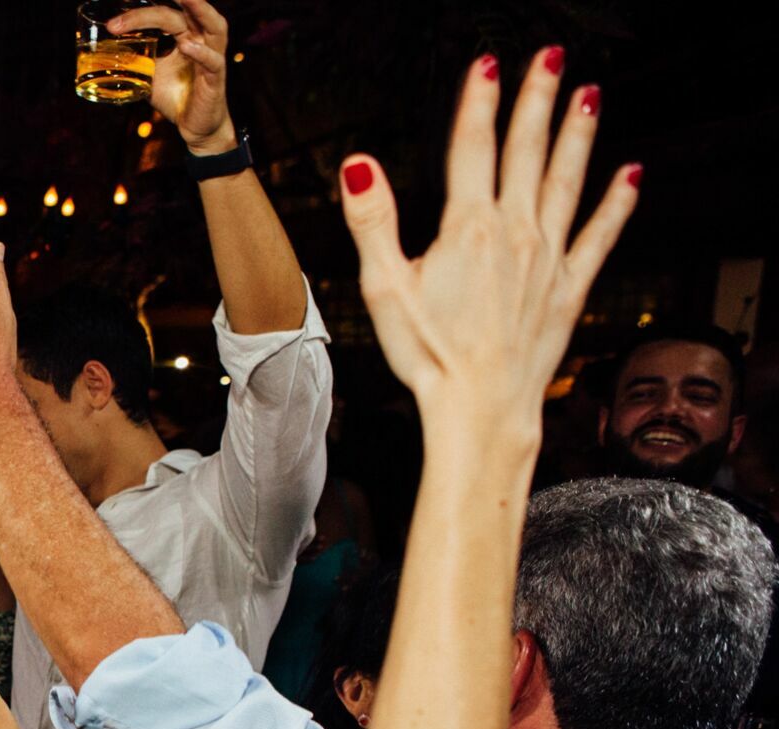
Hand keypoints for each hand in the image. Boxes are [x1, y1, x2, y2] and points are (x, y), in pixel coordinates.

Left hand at [111, 0, 235, 152]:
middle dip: (166, 3)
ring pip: (213, 26)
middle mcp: (202, 40)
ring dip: (199, 8)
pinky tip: (187, 46)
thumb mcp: (150, 75)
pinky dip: (201, 53)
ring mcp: (212, 58)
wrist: (193, 128)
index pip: (166, 14)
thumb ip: (135, 61)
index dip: (140, 15)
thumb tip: (106, 53)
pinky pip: (212, 62)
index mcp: (186, 34)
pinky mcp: (216, 79)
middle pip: (186, 13)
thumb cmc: (176, 96)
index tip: (113, 25)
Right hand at [341, 51, 636, 455]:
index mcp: (468, 228)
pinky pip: (599, 235)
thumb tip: (359, 166)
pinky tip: (632, 175)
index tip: (486, 63)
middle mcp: (516, 233)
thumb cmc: (429, 356)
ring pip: (566, 180)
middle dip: (537, 99)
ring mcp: (548, 258)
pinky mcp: (568, 287)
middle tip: (549, 57)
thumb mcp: (383, 288)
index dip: (479, 100)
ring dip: (579, 134)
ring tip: (589, 95)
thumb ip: (372, 221)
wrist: (479, 408)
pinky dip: (618, 202)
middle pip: (527, 150)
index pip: (473, 147)